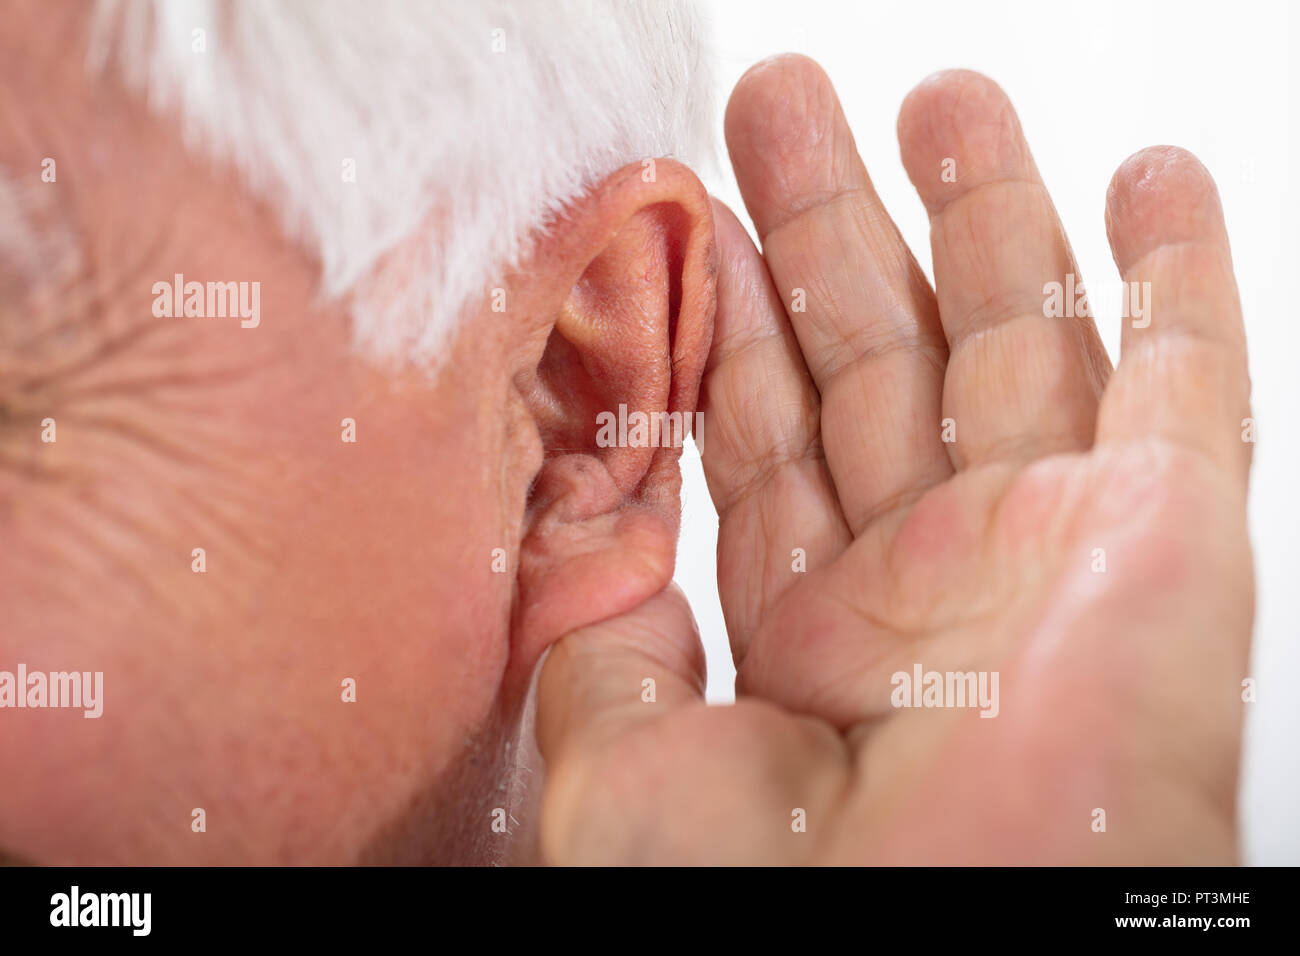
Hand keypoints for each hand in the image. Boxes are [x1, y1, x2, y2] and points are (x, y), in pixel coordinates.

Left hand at [535, 57, 1251, 863]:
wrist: (938, 953)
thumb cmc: (775, 905)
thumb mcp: (624, 758)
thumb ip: (600, 637)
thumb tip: (579, 533)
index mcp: (816, 632)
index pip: (773, 436)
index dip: (739, 323)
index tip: (707, 223)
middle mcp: (934, 582)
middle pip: (876, 357)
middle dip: (833, 223)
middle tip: (786, 104)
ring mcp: (1051, 551)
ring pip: (1014, 339)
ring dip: (983, 213)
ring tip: (942, 100)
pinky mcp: (1170, 539)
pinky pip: (1188, 381)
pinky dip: (1179, 280)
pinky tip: (1147, 188)